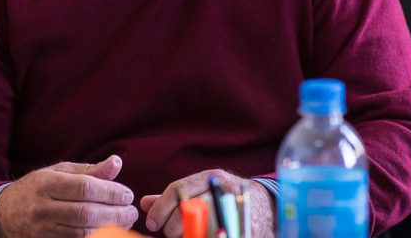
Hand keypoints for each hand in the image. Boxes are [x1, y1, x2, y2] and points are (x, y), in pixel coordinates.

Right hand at [0, 155, 137, 236]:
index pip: (84, 188)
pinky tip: (110, 232)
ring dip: (110, 228)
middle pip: (86, 213)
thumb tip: (116, 162)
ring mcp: (43, 229)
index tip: (127, 194)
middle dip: (115, 213)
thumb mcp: (58, 172)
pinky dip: (95, 237)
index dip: (110, 192)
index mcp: (47, 184)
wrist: (3, 214)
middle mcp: (43, 207)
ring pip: (82, 232)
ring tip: (126, 221)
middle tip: (132, 211)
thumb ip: (88, 170)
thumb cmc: (37, 188)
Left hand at [139, 170, 275, 237]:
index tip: (152, 223)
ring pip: (200, 228)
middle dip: (173, 226)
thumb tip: (143, 203)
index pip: (178, 190)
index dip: (161, 208)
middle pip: (187, 210)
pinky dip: (203, 236)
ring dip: (187, 235)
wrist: (267, 207)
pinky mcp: (244, 230)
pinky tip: (201, 236)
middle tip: (170, 233)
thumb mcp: (201, 191)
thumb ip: (173, 198)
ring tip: (187, 235)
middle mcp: (225, 190)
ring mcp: (237, 210)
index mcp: (211, 177)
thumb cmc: (225, 199)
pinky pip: (216, 235)